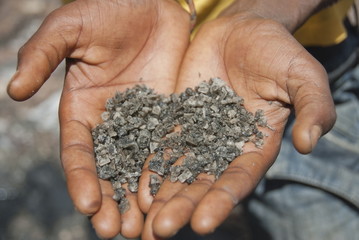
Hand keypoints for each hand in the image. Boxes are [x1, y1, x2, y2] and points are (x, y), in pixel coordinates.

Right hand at [7, 0, 189, 237]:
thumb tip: (15, 92)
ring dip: (140, 198)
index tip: (88, 206)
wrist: (151, 1)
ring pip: (139, 167)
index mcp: (82, 109)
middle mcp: (112, 122)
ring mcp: (143, 122)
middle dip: (112, 201)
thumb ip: (41, 55)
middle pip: (110, 170)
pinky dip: (168, 175)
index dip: (82, 179)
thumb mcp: (69, 28)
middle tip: (118, 233)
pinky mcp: (170, 115)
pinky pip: (169, 149)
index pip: (79, 152)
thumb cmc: (107, 9)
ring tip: (145, 229)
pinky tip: (171, 198)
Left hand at [139, 12, 335, 238]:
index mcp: (255, 145)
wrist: (242, 30)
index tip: (203, 224)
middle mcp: (224, 147)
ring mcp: (197, 134)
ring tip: (143, 219)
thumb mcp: (303, 74)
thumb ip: (313, 107)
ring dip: (161, 195)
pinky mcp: (176, 118)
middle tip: (160, 230)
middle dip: (182, 206)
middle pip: (202, 183)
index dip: (222, 201)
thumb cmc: (276, 51)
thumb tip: (309, 143)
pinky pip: (161, 145)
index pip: (239, 179)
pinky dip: (149, 165)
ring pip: (177, 170)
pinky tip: (134, 184)